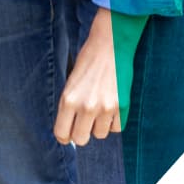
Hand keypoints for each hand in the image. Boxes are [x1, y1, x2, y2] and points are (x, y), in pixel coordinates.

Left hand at [56, 8, 120, 144]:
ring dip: (98, 126)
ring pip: (100, 135)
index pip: (62, 133)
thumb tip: (68, 132)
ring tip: (99, 110)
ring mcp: (105, 107)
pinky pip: (116, 128)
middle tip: (83, 124)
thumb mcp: (70, 84)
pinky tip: (110, 108)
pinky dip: (113, 122)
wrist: (110, 45)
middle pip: (81, 139)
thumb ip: (68, 107)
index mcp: (69, 100)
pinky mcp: (122, 106)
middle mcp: (86, 106)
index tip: (68, 133)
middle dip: (81, 134)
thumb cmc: (87, 62)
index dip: (64, 136)